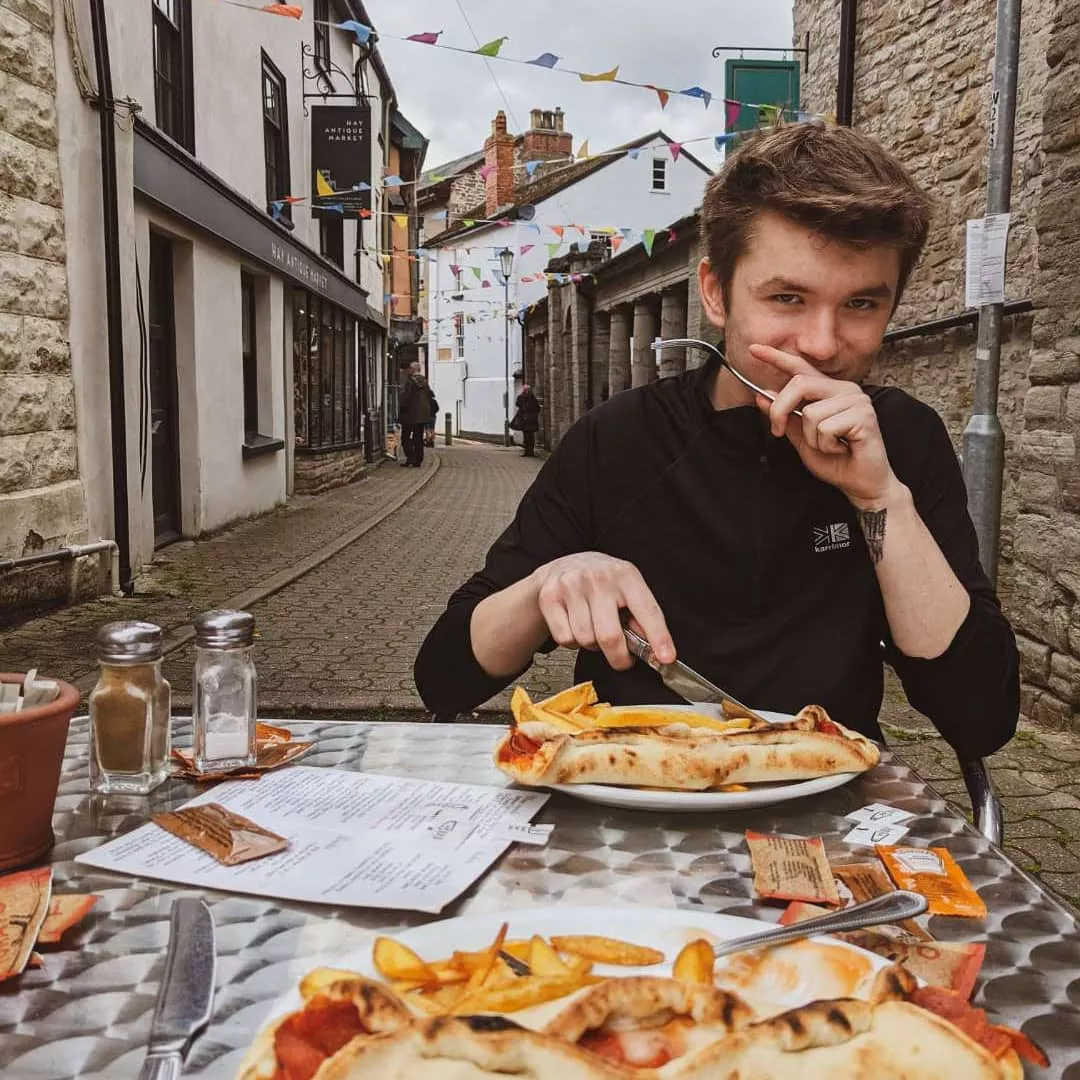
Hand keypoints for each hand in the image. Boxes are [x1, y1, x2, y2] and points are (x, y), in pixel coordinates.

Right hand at [530, 552, 674, 669]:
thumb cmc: (601, 583)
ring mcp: (571, 586)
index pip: (647, 610)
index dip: (658, 637)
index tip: (666, 658)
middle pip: (610, 636)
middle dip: (619, 657)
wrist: (562, 567)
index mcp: (625, 575)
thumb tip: (655, 649)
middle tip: (622, 659)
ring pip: (585, 640)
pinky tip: (575, 625)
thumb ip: (641, 616)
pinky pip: (565, 638)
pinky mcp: (549, 597)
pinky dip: (572, 641)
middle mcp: (598, 578)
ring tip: (594, 629)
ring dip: (592, 644)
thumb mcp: (627, 589)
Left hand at [748, 344, 899, 506]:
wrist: (860, 483)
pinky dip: (826, 445)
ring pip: (811, 413)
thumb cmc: (835, 461)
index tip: (753, 349)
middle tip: (779, 431)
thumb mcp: (801, 438)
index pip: (800, 368)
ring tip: (830, 446)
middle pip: (799, 385)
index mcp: (828, 391)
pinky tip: (841, 448)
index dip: (776, 358)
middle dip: (780, 411)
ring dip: (812, 439)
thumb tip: (761, 395)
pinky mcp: (864, 415)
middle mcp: (844, 389)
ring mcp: (856, 400)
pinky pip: (825, 428)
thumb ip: (786, 416)